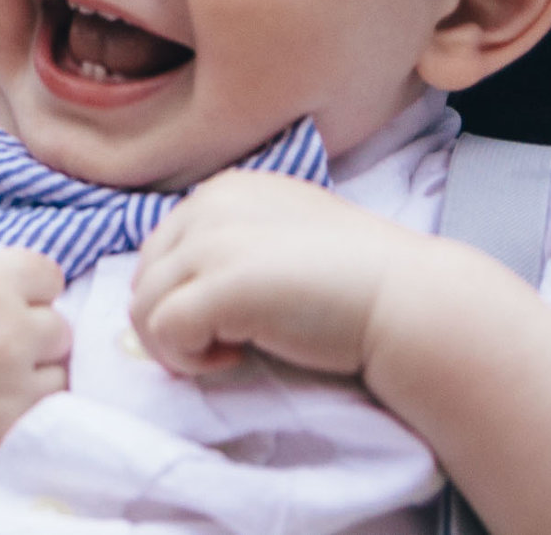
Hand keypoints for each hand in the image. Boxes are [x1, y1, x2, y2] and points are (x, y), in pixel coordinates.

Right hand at [0, 227, 71, 476]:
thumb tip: (6, 272)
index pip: (49, 276)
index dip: (25, 284)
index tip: (1, 295)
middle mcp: (4, 337)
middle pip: (59, 328)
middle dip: (30, 328)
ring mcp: (3, 394)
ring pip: (57, 376)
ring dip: (32, 371)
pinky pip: (37, 418)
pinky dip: (17, 409)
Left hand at [127, 169, 449, 380]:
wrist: (407, 299)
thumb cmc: (354, 281)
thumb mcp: (281, 242)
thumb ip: (231, 251)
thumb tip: (184, 298)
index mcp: (223, 190)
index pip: (162, 249)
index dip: (185, 295)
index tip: (233, 318)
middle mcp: (208, 204)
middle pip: (145, 277)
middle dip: (176, 320)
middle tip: (231, 343)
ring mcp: (210, 242)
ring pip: (143, 306)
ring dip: (180, 344)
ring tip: (234, 353)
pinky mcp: (218, 284)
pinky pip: (161, 332)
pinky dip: (188, 359)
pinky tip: (236, 359)